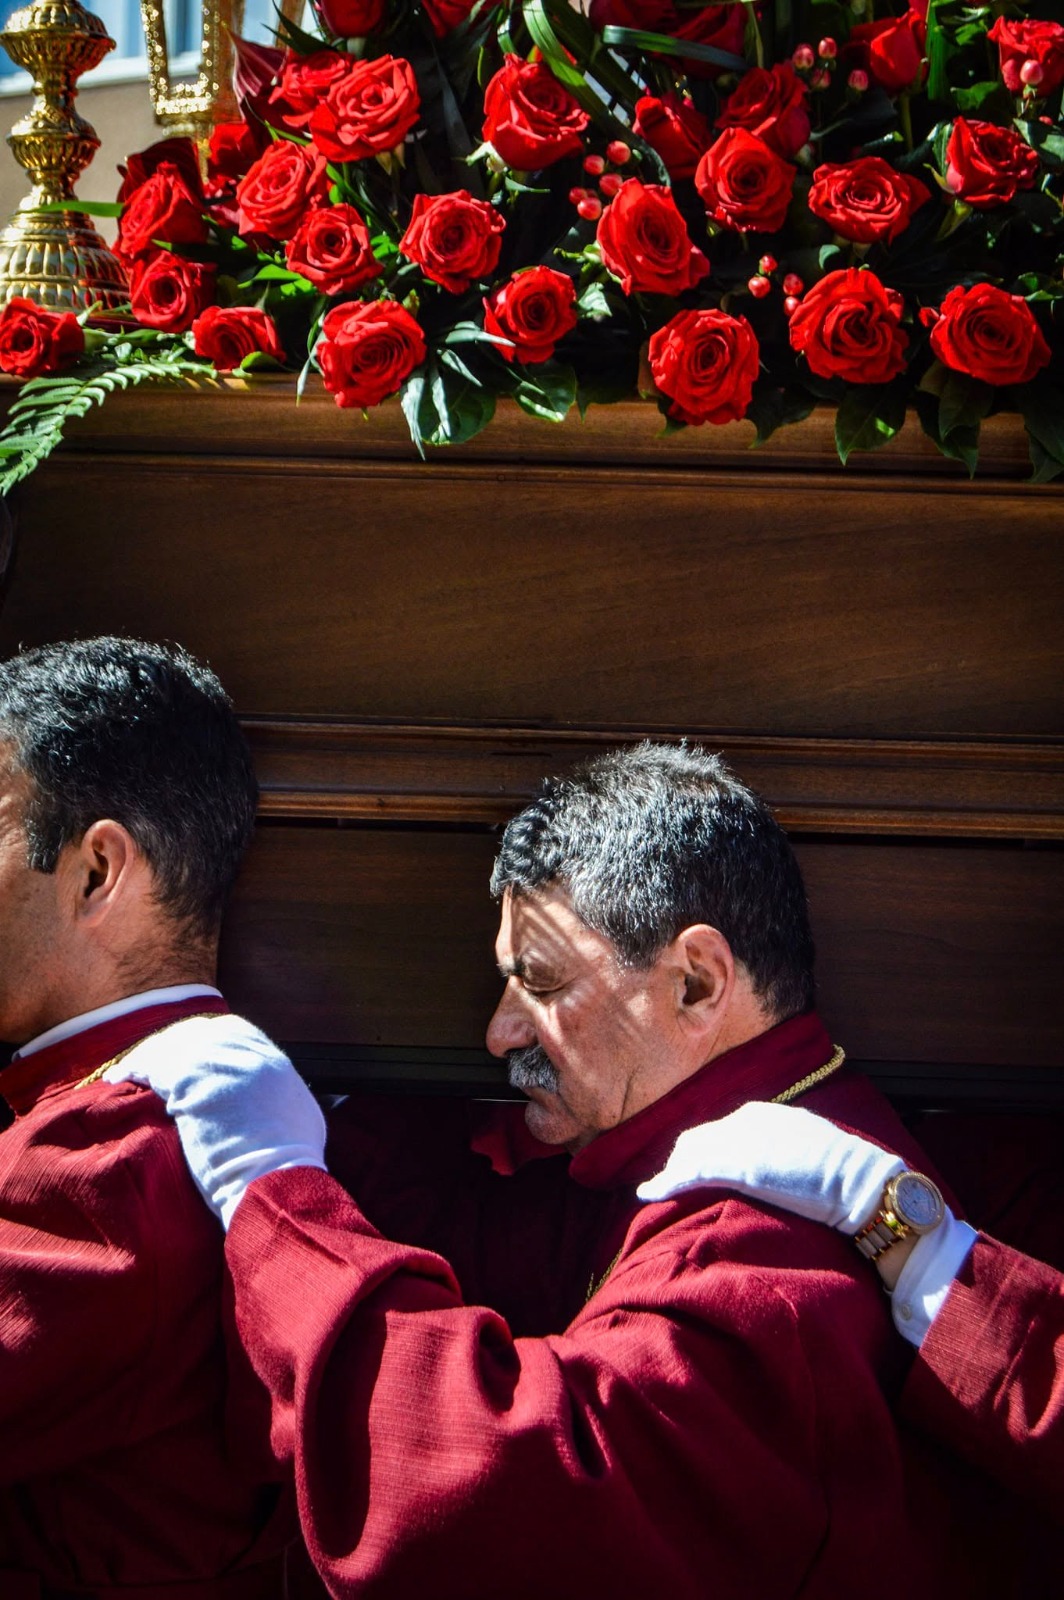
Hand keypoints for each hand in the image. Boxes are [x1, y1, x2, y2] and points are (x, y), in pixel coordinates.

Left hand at [104, 1013, 326, 1228]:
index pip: (232, 1031)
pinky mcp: (193, 1082)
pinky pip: (154, 1065)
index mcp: (273, 1063)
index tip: (186, 1055)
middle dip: (173, 1044)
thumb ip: (277, 1098)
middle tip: (151, 1061)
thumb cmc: (286, 1168)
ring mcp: (221, 1065)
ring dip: (149, 1055)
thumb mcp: (296, 1120)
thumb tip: (265, 1101)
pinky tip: (118, 1078)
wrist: (275, 1180)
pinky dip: (134, 1068)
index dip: (205, 1040)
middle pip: (200, 1033)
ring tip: (128, 1070)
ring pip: (174, 1045)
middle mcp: (247, 1055)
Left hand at [637, 1100, 904, 1231]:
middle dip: (682, 1160)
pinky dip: (666, 1183)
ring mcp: (741, 1141)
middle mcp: (747, 1120)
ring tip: (659, 1189)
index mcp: (765, 1114)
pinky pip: (690, 1173)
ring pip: (689, 1154)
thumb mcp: (810, 1148)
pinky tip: (649, 1194)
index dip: (704, 1148)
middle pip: (699, 1138)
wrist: (860, 1182)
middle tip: (670, 1181)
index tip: (694, 1165)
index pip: (721, 1129)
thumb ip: (787, 1147)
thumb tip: (781, 1161)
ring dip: (672, 1172)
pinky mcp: (737, 1167)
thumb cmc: (845, 1172)